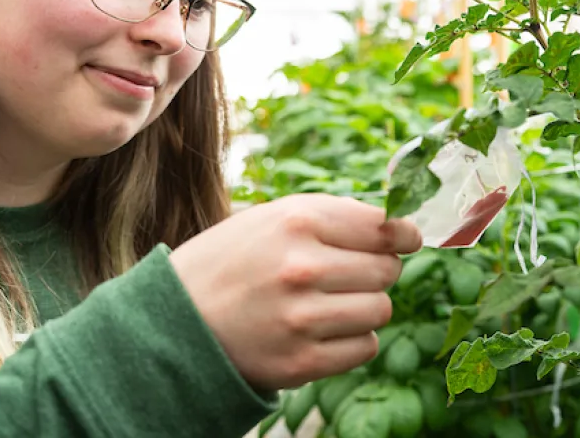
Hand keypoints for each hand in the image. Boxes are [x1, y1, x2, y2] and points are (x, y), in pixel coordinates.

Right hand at [169, 193, 422, 390]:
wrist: (173, 319)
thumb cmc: (230, 262)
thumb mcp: (271, 219)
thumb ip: (333, 218)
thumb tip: (402, 227)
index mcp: (298, 220)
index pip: (385, 227)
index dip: (403, 235)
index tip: (407, 239)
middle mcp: (303, 267)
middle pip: (387, 270)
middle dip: (378, 271)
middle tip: (349, 274)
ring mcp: (302, 318)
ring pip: (381, 310)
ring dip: (365, 307)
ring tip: (331, 303)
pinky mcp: (300, 362)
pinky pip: (364, 347)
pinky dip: (353, 340)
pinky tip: (323, 331)